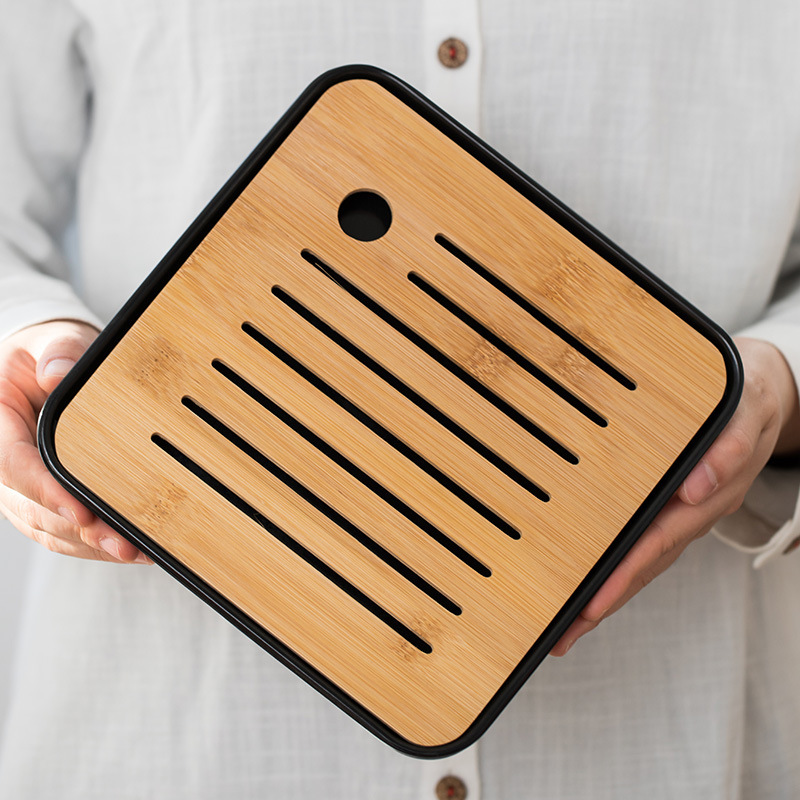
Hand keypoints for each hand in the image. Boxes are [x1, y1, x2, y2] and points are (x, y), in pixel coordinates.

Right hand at [0, 320, 150, 562]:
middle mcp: (2, 462)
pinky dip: (91, 544)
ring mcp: (19, 487)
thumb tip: (58, 375)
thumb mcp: (50, 341)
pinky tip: (127, 548)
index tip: (82, 513)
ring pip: (48, 528)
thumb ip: (56, 353)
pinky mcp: (41, 499)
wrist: (46, 366)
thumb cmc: (45, 353)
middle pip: (34, 508)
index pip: (15, 466)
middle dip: (80, 530)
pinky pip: (61, 530)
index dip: (48, 492)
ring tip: (134, 552)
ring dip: (90, 545)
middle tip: (122, 543)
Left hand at [551, 337, 799, 655]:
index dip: (625, 573)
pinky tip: (592, 585)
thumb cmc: (748, 400)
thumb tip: (698, 488)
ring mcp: (683, 513)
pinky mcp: (672, 506)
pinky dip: (617, 568)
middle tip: (568, 629)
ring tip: (569, 624)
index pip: (659, 541)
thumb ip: (730, 444)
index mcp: (708, 493)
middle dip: (607, 598)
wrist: (761, 393)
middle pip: (646, 563)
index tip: (594, 602)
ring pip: (643, 561)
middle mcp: (693, 511)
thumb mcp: (749, 410)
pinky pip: (643, 542)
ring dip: (608, 592)